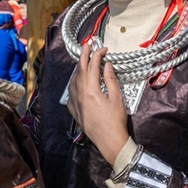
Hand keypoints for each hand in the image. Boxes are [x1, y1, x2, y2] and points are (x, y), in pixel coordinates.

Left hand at [67, 43, 128, 165]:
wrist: (109, 141)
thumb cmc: (115, 120)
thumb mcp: (117, 98)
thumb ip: (110, 79)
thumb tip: (106, 65)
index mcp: (91, 90)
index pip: (92, 67)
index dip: (97, 55)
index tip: (103, 49)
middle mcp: (80, 95)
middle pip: (80, 71)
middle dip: (83, 57)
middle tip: (87, 46)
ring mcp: (75, 103)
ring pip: (73, 81)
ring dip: (77, 69)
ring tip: (83, 62)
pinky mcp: (74, 111)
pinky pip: (70, 93)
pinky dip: (74, 83)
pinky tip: (77, 82)